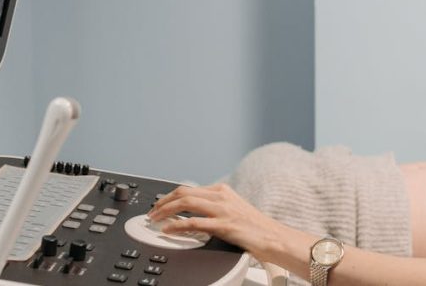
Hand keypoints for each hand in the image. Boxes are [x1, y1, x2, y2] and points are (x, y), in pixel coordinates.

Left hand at [148, 183, 289, 261]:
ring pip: (185, 203)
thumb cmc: (254, 227)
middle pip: (183, 193)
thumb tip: (193, 212)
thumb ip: (214, 207)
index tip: (159, 205)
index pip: (189, 189)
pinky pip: (194, 223)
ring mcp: (222, 210)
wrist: (273, 237)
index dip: (170, 196)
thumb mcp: (232, 209)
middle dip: (163, 201)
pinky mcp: (224, 225)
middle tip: (152, 212)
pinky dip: (177, 226)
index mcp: (222, 190)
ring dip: (165, 211)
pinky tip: (168, 230)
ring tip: (155, 219)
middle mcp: (221, 196)